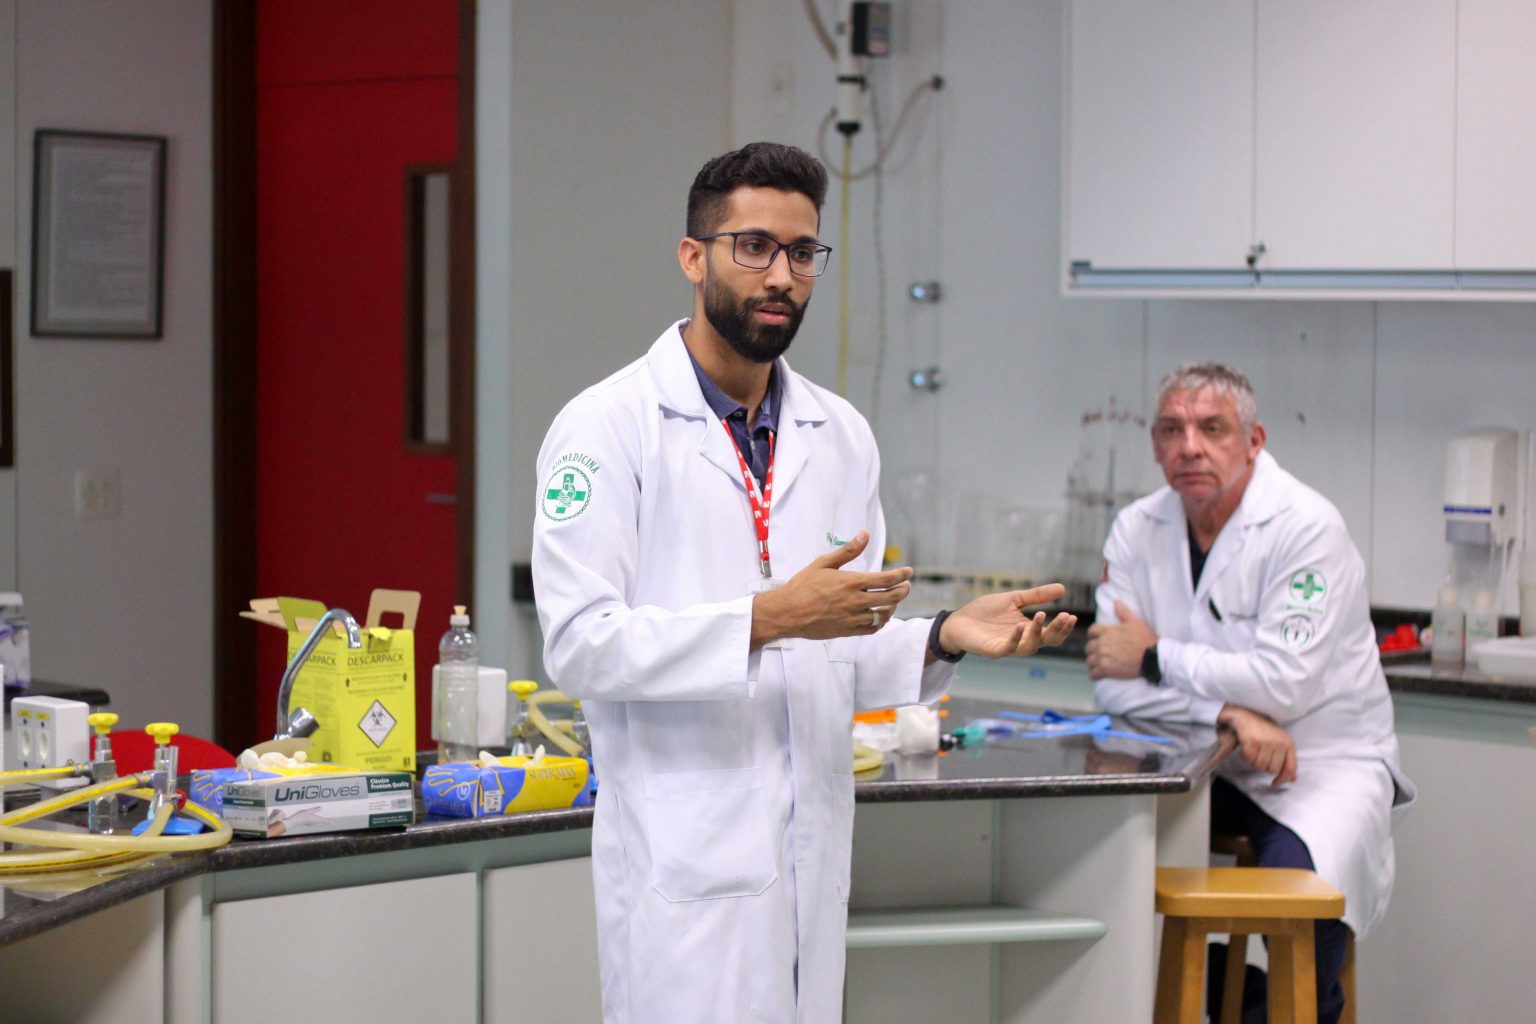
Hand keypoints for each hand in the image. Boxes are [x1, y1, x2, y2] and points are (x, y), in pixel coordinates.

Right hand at [750, 530, 912, 647]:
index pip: (886, 579)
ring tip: (894, 600)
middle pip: (890, 597)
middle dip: (903, 591)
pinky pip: (871, 629)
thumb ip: (848, 550)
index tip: (909, 572)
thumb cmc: (802, 585)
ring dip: (892, 606)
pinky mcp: (847, 631)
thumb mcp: (823, 562)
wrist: (786, 612)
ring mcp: (852, 618)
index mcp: (850, 582)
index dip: (901, 575)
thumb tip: (865, 534)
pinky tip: (880, 616)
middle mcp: (855, 601)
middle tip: (906, 586)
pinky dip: (880, 622)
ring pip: (883, 615)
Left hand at [934, 584, 1076, 659]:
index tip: (1071, 615)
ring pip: (1029, 647)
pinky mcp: (993, 650)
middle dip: (1057, 630)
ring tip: (1042, 615)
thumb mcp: (1013, 599)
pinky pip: (1007, 648)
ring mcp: (1007, 647)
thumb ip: (1036, 596)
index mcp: (1028, 630)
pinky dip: (1015, 638)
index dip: (1062, 627)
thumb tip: (1063, 588)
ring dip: (1038, 633)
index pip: (1051, 634)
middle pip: (1045, 642)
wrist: (958, 620)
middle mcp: (1021, 641)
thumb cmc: (985, 612)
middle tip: (1066, 617)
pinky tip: (1019, 626)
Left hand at [1086, 600, 1157, 678]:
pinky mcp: (1106, 670)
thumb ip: (1123, 612)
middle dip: (1093, 651)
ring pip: (1090, 661)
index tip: (1097, 640)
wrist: (1152, 658)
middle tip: (1099, 655)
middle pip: (1089, 647)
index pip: (1092, 631)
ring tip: (1099, 665)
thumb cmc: (1144, 639)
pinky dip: (1095, 675)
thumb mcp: (1135, 622)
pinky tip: (1099, 675)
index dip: (1094, 636)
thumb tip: (1116, 601)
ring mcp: (1103, 657)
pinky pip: (1093, 674)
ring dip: (1094, 663)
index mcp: (1107, 631)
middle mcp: (1102, 644)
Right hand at [1218, 704, 1296, 785]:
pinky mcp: (1252, 741)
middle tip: (1260, 756)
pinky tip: (1246, 748)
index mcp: (1289, 744)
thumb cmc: (1264, 730)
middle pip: (1272, 769)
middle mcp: (1279, 743)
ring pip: (1259, 766)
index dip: (1283, 779)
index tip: (1275, 783)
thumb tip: (1292, 778)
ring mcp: (1265, 742)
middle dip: (1264, 766)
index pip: (1290, 768)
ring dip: (1254, 761)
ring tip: (1253, 750)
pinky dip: (1245, 757)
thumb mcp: (1280, 742)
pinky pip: (1249, 759)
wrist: (1247, 715)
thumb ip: (1287, 760)